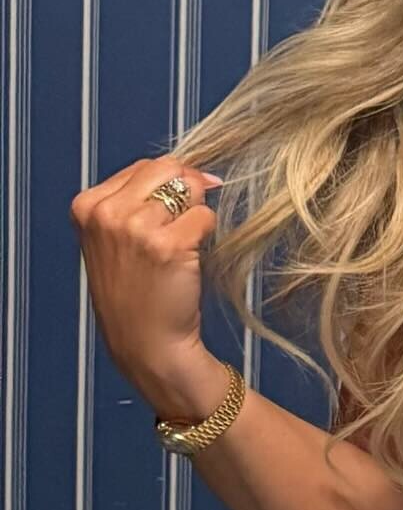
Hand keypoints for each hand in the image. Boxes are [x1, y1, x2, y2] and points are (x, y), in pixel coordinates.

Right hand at [70, 157, 225, 411]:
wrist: (146, 342)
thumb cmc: (137, 291)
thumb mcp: (116, 239)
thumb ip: (140, 201)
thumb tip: (199, 173)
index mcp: (87, 206)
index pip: (144, 167)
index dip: (171, 181)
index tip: (178, 206)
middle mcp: (106, 213)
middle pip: (167, 169)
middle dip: (188, 188)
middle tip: (188, 222)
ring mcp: (135, 227)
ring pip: (189, 190)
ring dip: (196, 215)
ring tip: (182, 247)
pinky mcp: (168, 245)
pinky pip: (205, 216)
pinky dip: (207, 233)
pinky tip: (189, 260)